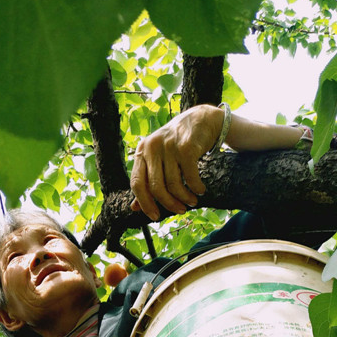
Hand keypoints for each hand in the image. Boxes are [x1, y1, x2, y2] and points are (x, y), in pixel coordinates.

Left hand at [130, 105, 221, 220]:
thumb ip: (147, 181)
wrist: (201, 119)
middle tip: (180, 211)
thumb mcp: (159, 159)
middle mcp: (152, 146)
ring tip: (192, 202)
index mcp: (142, 151)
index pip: (136, 183)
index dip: (145, 203)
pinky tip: (200, 190)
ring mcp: (168, 145)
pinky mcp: (186, 146)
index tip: (155, 217)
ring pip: (173, 184)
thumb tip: (135, 208)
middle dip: (168, 204)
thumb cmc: (178, 144)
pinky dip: (196, 188)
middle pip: (155, 187)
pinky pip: (189, 177)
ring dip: (185, 198)